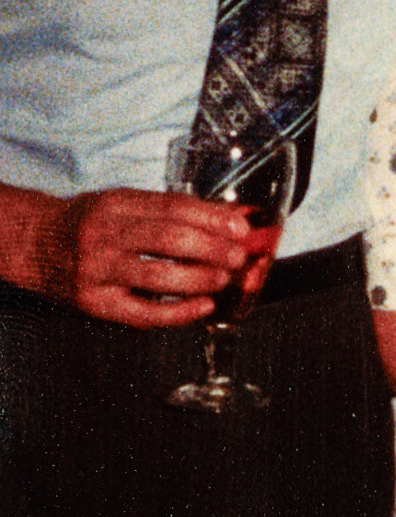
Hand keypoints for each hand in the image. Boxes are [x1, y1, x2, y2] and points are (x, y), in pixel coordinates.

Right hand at [34, 187, 249, 327]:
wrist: (33, 244)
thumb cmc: (89, 222)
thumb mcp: (125, 203)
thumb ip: (173, 210)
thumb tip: (230, 217)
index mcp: (117, 205)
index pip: (173, 208)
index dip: (212, 218)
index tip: (240, 228)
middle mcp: (105, 236)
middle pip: (169, 240)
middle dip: (212, 248)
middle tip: (238, 255)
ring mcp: (97, 272)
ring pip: (158, 277)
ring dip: (200, 278)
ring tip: (224, 278)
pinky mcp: (94, 304)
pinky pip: (141, 314)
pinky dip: (177, 313)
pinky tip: (202, 307)